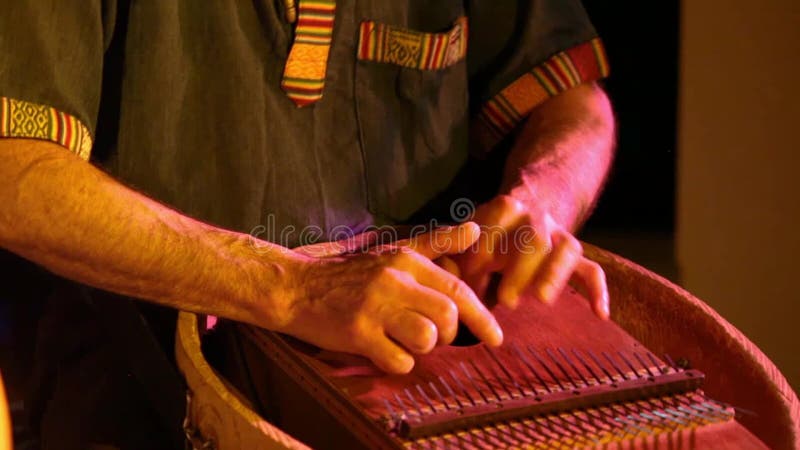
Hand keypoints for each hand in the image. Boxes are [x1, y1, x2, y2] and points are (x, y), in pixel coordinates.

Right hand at [266, 222, 502, 373]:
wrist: (297, 287)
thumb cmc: (351, 273)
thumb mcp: (394, 251)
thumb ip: (437, 242)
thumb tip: (476, 229)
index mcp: (406, 261)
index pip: (457, 290)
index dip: (482, 317)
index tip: (496, 338)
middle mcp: (393, 281)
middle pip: (447, 315)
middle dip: (448, 333)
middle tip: (432, 335)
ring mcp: (374, 308)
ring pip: (425, 337)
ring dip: (423, 347)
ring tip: (405, 340)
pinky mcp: (356, 333)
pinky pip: (398, 360)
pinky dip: (399, 362)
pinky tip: (385, 351)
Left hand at [452, 195, 608, 317]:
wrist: (528, 204)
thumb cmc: (485, 234)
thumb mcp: (466, 235)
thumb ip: (451, 253)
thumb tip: (444, 274)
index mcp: (504, 208)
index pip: (496, 222)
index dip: (484, 248)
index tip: (473, 273)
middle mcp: (536, 218)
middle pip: (534, 238)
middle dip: (520, 269)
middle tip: (505, 301)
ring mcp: (558, 236)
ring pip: (567, 250)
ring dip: (555, 274)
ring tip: (543, 300)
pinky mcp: (572, 256)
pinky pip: (592, 270)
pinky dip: (598, 291)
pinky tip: (600, 314)